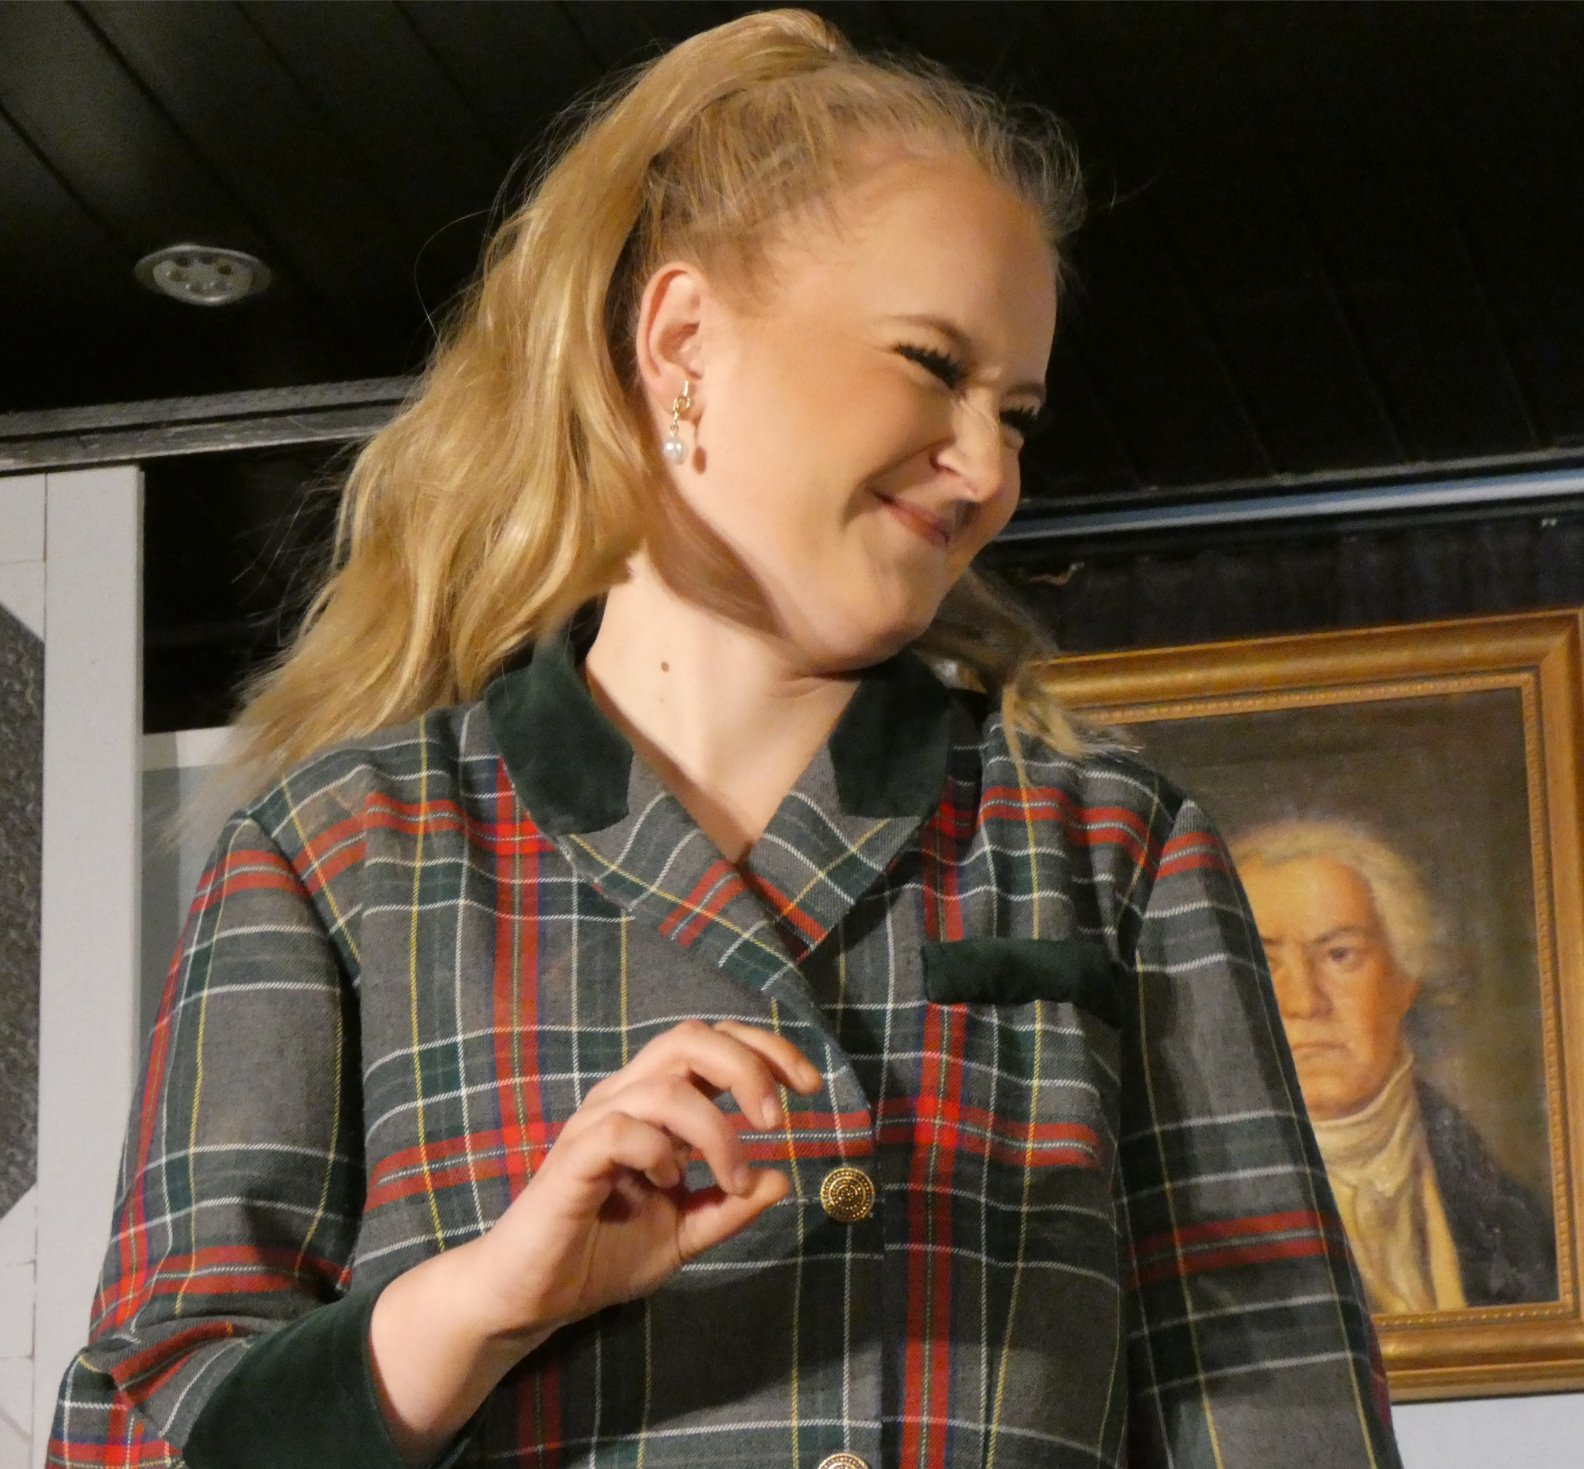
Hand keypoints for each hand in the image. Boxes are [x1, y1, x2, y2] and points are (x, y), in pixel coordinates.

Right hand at [367, 1018, 820, 1462]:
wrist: (530, 1298)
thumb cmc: (599, 1256)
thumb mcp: (684, 1235)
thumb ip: (728, 1208)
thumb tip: (782, 1178)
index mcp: (653, 1104)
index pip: (712, 1043)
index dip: (765, 1050)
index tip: (810, 1085)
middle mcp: (624, 1099)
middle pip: (689, 1038)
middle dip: (746, 1066)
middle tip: (777, 1118)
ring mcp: (596, 1124)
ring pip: (665, 1084)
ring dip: (715, 1129)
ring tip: (731, 1177)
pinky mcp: (573, 1159)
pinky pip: (622, 1129)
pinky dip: (661, 1150)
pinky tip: (670, 1184)